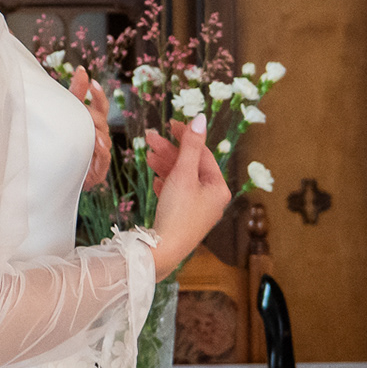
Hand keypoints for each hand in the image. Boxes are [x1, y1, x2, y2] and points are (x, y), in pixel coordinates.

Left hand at [68, 66, 110, 190]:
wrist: (55, 177)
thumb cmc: (65, 144)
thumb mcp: (68, 116)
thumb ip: (76, 93)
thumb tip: (82, 70)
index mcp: (94, 123)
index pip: (101, 106)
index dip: (98, 95)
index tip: (92, 83)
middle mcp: (100, 137)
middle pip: (101, 121)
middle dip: (93, 115)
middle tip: (84, 110)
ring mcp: (100, 154)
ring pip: (104, 138)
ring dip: (98, 132)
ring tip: (93, 129)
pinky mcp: (98, 171)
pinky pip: (104, 158)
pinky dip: (101, 150)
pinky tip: (97, 143)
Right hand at [148, 117, 231, 274]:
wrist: (163, 250)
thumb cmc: (178, 212)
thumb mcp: (184, 173)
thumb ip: (190, 145)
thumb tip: (201, 118)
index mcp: (219, 188)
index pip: (203, 154)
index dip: (187, 137)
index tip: (170, 125)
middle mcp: (213, 199)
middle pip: (191, 166)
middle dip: (170, 151)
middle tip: (150, 138)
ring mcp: (199, 210)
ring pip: (182, 179)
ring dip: (165, 165)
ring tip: (147, 156)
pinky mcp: (185, 218)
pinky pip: (177, 194)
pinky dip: (166, 183)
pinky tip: (156, 179)